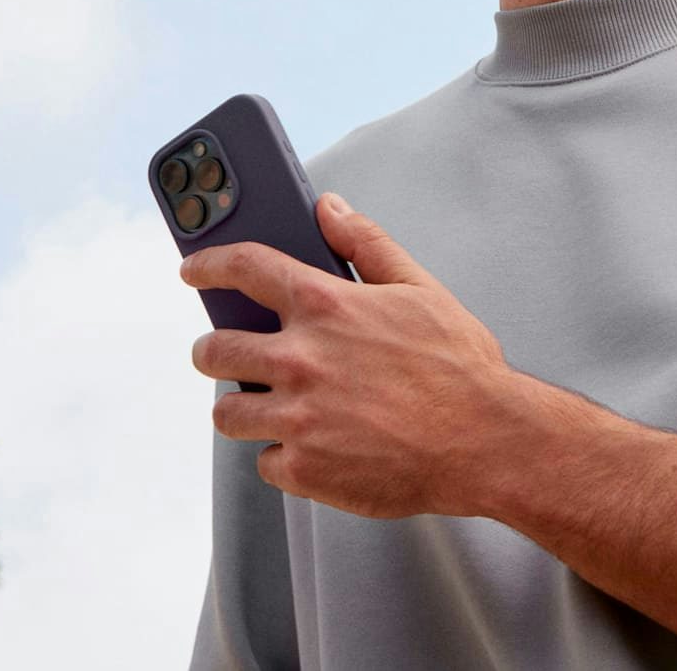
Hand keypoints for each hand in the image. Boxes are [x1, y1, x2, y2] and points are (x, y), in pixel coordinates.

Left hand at [180, 192, 520, 519]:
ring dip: (240, 406)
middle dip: (212, 349)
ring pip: (227, 413)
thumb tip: (329, 207)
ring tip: (266, 403)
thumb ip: (366, 242)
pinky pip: (264, 461)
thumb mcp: (419, 287)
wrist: (484, 442)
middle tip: (226, 353)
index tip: (192, 269)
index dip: (208, 264)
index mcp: (325, 305)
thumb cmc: (458, 365)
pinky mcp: (305, 470)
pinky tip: (311, 444)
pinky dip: (281, 454)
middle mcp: (300, 359)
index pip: (244, 268)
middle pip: (214, 350)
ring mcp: (298, 418)